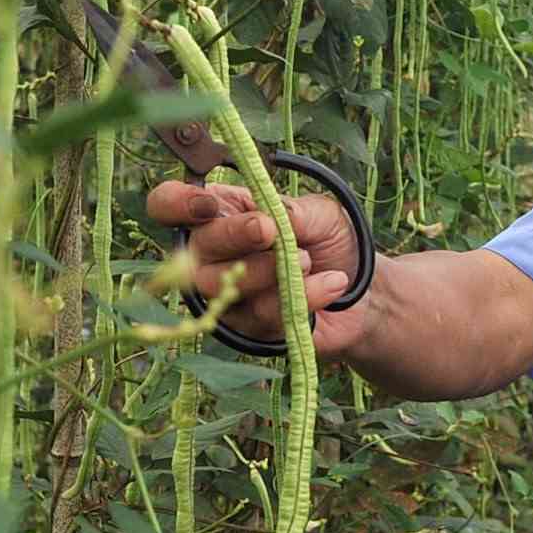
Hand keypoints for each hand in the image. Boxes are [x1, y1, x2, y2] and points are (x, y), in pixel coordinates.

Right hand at [143, 180, 375, 355]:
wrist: (365, 291)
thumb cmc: (331, 243)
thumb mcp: (320, 212)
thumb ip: (291, 210)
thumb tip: (270, 217)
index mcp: (220, 213)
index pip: (168, 206)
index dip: (175, 204)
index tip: (206, 206)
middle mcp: (212, 255)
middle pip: (193, 250)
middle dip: (232, 236)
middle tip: (269, 230)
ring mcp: (225, 296)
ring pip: (220, 287)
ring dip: (269, 270)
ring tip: (307, 259)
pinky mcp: (248, 329)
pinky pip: (260, 314)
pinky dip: (301, 295)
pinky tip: (330, 283)